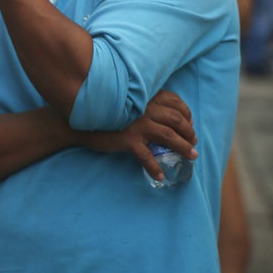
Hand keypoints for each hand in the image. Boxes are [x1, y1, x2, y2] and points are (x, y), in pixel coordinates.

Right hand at [80, 90, 196, 180]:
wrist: (80, 122)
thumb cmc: (105, 112)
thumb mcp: (127, 102)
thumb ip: (143, 103)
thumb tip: (161, 114)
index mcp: (146, 97)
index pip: (176, 102)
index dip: (187, 114)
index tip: (189, 124)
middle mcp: (145, 109)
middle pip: (177, 120)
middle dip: (189, 133)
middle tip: (193, 143)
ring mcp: (138, 125)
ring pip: (169, 137)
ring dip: (183, 148)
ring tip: (191, 157)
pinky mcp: (129, 140)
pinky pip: (147, 157)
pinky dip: (155, 168)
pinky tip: (160, 176)